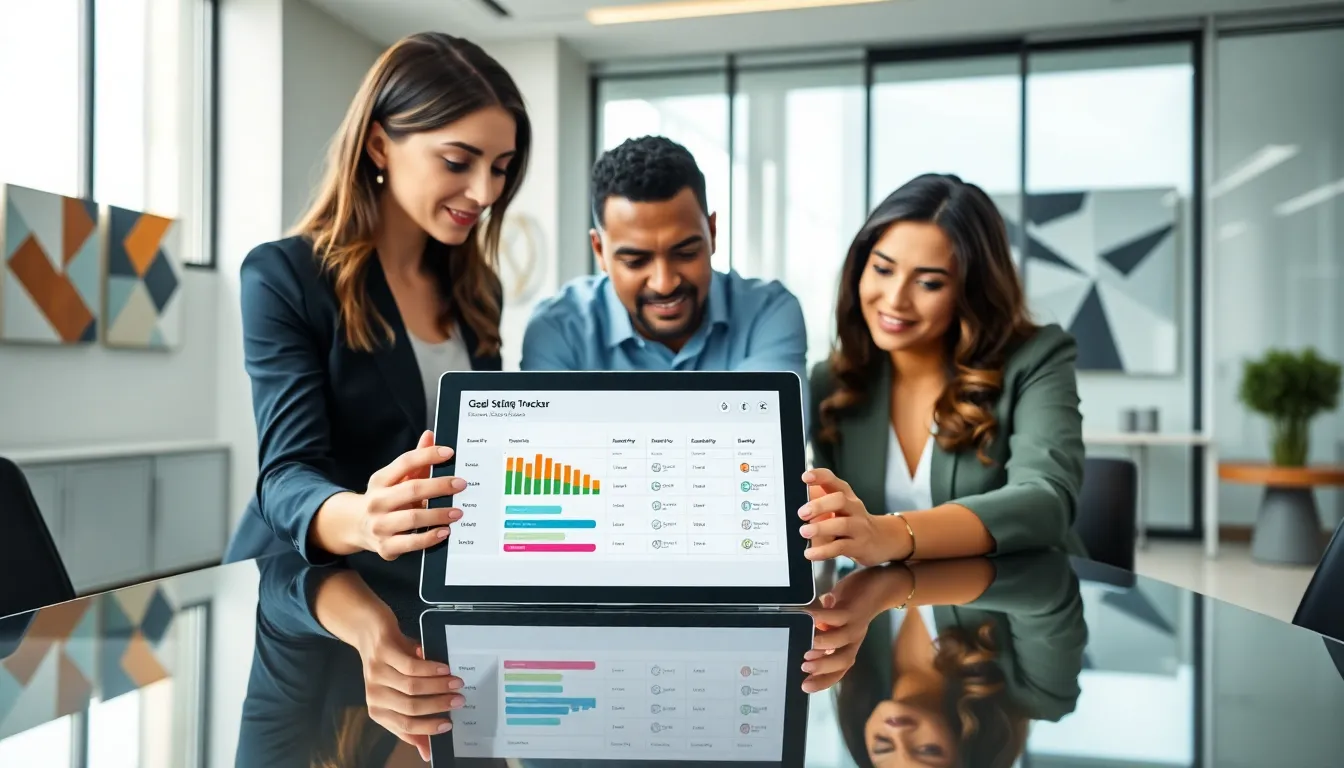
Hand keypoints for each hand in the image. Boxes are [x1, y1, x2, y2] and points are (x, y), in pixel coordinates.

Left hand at [354, 609, 462, 762]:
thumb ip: (411, 718)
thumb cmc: (389, 662)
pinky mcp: (382, 653)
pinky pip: (410, 666)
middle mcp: (375, 694)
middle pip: (410, 708)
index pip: (404, 727)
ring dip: (439, 687)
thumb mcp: (399, 689)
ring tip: (457, 684)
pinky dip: (431, 670)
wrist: (367, 629)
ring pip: (412, 687)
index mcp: (378, 708)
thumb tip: (426, 751)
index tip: (449, 726)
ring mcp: (376, 672)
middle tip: (459, 701)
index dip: (428, 728)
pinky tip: (444, 669)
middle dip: (439, 706)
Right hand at [357, 430, 466, 559]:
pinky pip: (411, 542)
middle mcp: (377, 502)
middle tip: (461, 484)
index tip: (449, 453)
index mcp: (380, 480)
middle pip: (412, 489)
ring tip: (457, 512)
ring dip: (438, 514)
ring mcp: (380, 525)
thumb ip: (414, 460)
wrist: (356, 526)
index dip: (428, 455)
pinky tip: (445, 531)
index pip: (405, 462)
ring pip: (413, 517)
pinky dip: (430, 537)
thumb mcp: (394, 479)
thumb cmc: (384, 499)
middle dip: (439, 486)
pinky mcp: (386, 547)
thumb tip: (430, 436)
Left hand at [798, 468, 906, 565]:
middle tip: (802, 513)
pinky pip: (840, 547)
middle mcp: (854, 509)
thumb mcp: (841, 509)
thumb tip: (796, 501)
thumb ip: (820, 503)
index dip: (820, 477)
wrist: (883, 540)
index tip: (805, 477)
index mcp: (846, 496)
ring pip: (842, 524)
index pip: (834, 481)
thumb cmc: (854, 522)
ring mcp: (859, 527)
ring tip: (804, 532)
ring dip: (820, 528)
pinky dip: (823, 551)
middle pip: (840, 500)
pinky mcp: (859, 546)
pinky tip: (811, 553)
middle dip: (819, 505)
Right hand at [802, 565, 912, 692]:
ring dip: (824, 646)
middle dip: (823, 668)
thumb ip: (823, 627)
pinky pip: (838, 616)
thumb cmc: (854, 601)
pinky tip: (807, 616)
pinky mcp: (855, 609)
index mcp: (848, 644)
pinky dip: (821, 617)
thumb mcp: (836, 618)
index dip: (823, 680)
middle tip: (804, 669)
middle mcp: (854, 639)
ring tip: (807, 649)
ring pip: (842, 640)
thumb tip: (803, 633)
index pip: (838, 670)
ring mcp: (856, 624)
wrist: (882, 583)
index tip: (804, 687)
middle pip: (843, 661)